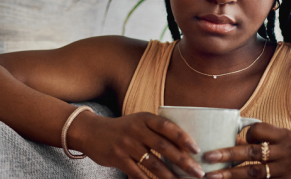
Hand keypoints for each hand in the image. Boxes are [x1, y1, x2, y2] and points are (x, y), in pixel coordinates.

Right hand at [71, 112, 204, 178]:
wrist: (91, 132)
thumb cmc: (123, 129)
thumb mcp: (138, 122)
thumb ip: (157, 131)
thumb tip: (185, 148)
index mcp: (144, 118)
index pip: (167, 126)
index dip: (183, 138)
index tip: (197, 150)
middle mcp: (136, 130)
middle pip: (163, 147)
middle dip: (183, 161)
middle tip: (198, 172)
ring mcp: (126, 144)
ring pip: (153, 163)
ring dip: (170, 176)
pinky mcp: (118, 158)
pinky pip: (138, 173)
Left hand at [201, 123, 290, 178]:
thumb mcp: (285, 147)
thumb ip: (263, 142)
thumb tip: (230, 140)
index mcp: (289, 137)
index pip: (259, 129)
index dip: (247, 135)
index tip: (241, 142)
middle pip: (252, 152)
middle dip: (227, 154)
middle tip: (208, 157)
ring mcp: (290, 171)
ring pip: (252, 172)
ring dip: (229, 174)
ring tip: (211, 176)